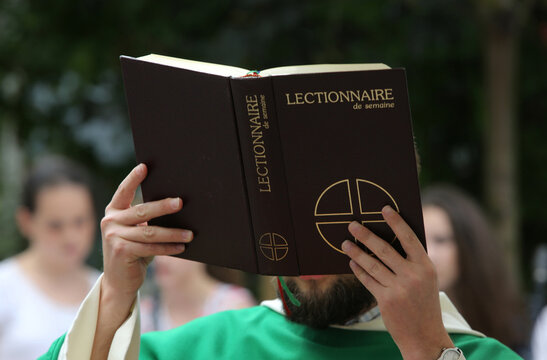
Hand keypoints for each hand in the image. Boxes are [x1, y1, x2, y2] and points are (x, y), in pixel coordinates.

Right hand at [101, 163, 192, 301]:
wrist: (119, 280)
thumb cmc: (134, 251)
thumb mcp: (137, 232)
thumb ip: (146, 220)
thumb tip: (176, 205)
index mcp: (114, 212)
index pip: (123, 191)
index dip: (133, 178)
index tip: (145, 166)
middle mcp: (110, 222)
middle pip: (142, 211)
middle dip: (163, 207)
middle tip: (180, 202)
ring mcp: (113, 237)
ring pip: (150, 232)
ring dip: (173, 233)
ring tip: (190, 233)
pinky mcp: (121, 252)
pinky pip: (150, 248)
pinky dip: (168, 248)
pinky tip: (182, 247)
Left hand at [342, 206, 452, 359]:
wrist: (424, 336)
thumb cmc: (423, 304)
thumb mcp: (427, 280)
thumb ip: (412, 261)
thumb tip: (389, 240)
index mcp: (426, 267)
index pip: (409, 238)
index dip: (396, 222)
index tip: (384, 209)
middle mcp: (413, 276)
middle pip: (384, 249)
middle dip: (366, 235)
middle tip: (352, 224)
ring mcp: (399, 288)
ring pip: (372, 264)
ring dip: (356, 252)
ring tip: (345, 243)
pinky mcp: (386, 300)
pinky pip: (368, 280)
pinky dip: (358, 270)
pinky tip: (351, 262)